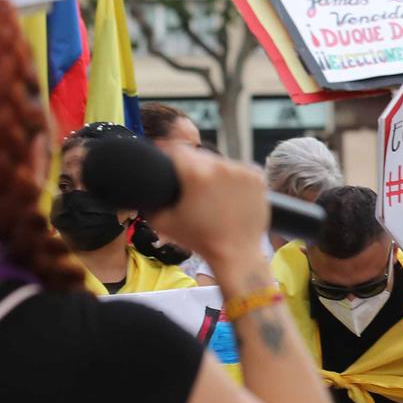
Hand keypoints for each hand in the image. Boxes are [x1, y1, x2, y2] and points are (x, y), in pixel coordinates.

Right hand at [148, 148, 271, 272]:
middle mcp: (221, 166)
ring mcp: (242, 170)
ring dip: (215, 174)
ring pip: (220, 163)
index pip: (176, 149)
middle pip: (200, 156)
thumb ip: (148, 198)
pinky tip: (229, 196)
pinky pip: (239, 170)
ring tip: (213, 196)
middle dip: (194, 168)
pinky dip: (234, 179)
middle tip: (194, 189)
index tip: (170, 166)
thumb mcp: (162, 221)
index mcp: (196, 173)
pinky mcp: (257, 176)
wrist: (236, 253)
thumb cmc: (200, 239)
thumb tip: (144, 182)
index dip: (170, 157)